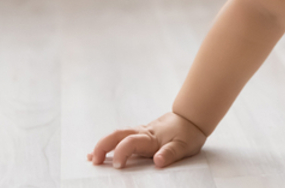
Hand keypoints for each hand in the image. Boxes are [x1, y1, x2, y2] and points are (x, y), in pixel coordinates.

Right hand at [87, 111, 208, 168]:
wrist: (192, 117)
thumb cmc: (188, 133)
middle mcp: (142, 133)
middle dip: (103, 146)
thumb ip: (170, 153)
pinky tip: (100, 152)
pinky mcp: (141, 134)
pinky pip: (122, 138)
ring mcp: (140, 132)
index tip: (118, 166)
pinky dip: (109, 144)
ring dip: (103, 145)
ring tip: (91, 158)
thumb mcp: (184, 146)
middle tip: (95, 161)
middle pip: (117, 135)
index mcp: (151, 138)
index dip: (122, 153)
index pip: (131, 142)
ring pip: (117, 135)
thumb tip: (158, 161)